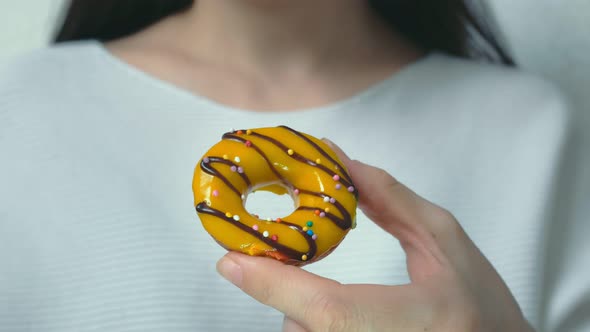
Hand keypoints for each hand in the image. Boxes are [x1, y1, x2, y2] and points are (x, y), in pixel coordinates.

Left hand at [216, 139, 533, 331]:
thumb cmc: (483, 308)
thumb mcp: (447, 243)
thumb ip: (390, 202)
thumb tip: (341, 164)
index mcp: (416, 320)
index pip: (330, 309)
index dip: (275, 284)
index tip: (231, 261)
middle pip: (304, 325)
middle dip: (295, 293)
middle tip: (312, 271)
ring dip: (310, 316)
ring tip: (361, 311)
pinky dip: (320, 329)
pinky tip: (357, 324)